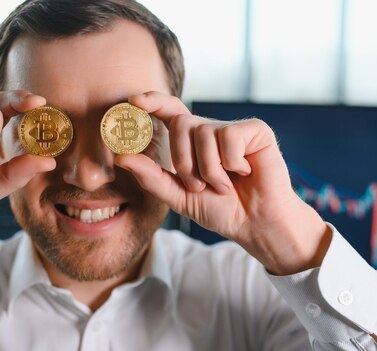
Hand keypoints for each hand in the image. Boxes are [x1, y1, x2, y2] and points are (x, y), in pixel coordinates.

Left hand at [116, 92, 330, 274]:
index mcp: (192, 143)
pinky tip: (244, 172)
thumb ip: (151, 177)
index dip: (153, 101)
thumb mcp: (179, 197)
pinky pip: (229, 136)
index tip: (133, 101)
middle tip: (199, 185)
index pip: (170, 111)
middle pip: (181, 123)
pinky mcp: (256, 131)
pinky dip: (231, 162)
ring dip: (210, 168)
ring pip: (204, 132)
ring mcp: (234, 129)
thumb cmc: (222, 210)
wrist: (256, 224)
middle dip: (184, 161)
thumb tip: (120, 156)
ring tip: (224, 184)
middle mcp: (212, 131)